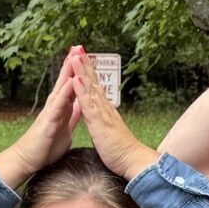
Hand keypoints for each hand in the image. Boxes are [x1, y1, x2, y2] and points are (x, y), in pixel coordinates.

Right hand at [0, 49, 84, 185]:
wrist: (29, 160)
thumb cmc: (46, 146)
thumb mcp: (65, 127)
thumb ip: (72, 115)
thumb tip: (80, 104)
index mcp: (61, 108)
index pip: (71, 86)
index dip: (78, 72)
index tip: (85, 57)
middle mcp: (55, 106)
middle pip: (65, 81)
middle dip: (71, 64)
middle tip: (78, 46)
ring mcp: (50, 111)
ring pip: (61, 88)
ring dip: (67, 72)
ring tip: (74, 56)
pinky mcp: (49, 121)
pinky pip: (58, 104)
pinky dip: (65, 92)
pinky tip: (71, 81)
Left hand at [78, 56, 157, 180]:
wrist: (133, 160)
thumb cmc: (121, 150)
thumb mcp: (109, 131)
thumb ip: (104, 121)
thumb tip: (101, 116)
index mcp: (105, 111)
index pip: (95, 87)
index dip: (88, 72)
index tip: (82, 58)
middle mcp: (104, 107)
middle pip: (93, 81)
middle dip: (85, 64)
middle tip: (78, 47)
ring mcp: (102, 113)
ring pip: (90, 88)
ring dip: (82, 70)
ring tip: (76, 55)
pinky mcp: (98, 122)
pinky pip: (88, 103)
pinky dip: (82, 90)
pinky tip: (76, 78)